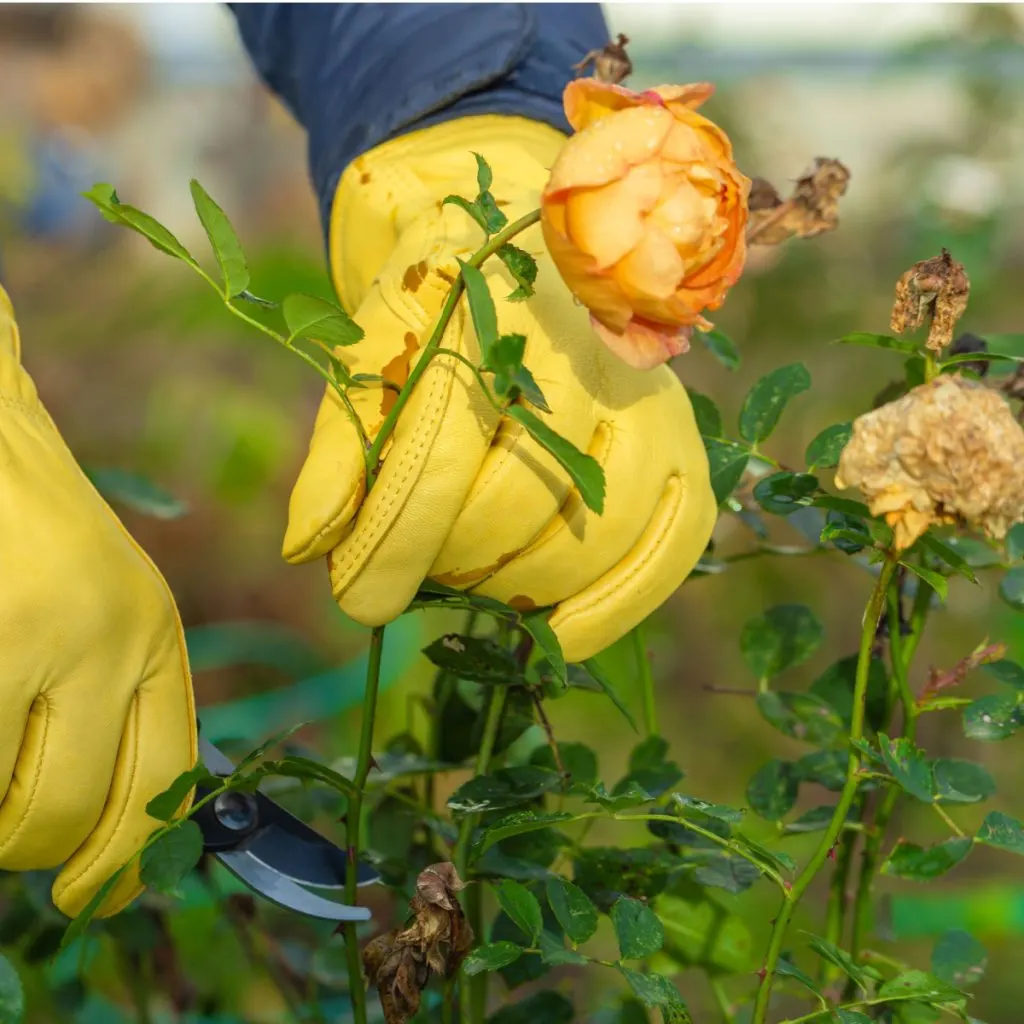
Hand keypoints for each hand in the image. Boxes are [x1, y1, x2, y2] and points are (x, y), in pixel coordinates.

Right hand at [0, 286, 195, 917]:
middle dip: (30, 849)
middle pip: (66, 820)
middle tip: (11, 831)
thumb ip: (117, 703)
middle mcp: (102, 641)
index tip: (100, 900)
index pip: (164, 784)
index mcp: (152, 633)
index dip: (128, 862)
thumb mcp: (106, 606)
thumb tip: (98, 837)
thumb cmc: (32, 530)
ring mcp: (22, 642)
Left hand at [283, 116, 714, 662]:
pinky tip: (561, 635)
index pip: (440, 453)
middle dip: (453, 563)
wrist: (519, 217)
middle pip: (520, 502)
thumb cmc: (433, 292)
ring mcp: (647, 390)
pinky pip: (675, 531)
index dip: (394, 543)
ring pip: (596, 529)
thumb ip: (342, 446)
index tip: (357, 599)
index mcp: (491, 306)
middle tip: (418, 575)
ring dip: (521, 585)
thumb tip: (306, 550)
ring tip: (471, 585)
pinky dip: (620, 601)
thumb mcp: (370, 349)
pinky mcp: (683, 431)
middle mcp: (584, 345)